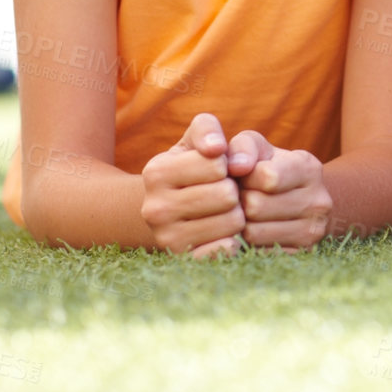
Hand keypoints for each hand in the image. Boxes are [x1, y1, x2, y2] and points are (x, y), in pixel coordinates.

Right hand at [140, 113, 244, 257]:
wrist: (171, 208)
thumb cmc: (193, 166)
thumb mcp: (195, 140)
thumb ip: (207, 130)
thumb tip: (216, 148)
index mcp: (156, 172)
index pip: (218, 165)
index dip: (226, 164)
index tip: (217, 169)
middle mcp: (154, 209)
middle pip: (226, 195)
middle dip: (234, 190)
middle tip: (223, 192)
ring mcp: (166, 239)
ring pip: (232, 223)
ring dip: (237, 214)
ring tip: (223, 211)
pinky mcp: (184, 261)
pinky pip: (226, 250)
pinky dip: (234, 240)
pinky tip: (223, 233)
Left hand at [228, 131, 334, 251]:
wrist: (299, 198)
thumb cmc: (268, 167)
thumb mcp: (258, 148)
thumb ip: (244, 148)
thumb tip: (237, 166)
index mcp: (309, 168)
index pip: (267, 177)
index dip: (245, 176)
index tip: (245, 176)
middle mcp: (319, 201)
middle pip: (257, 207)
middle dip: (240, 201)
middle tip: (242, 197)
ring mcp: (314, 231)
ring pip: (254, 233)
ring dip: (240, 224)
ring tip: (246, 214)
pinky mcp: (302, 254)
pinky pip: (258, 254)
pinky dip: (247, 244)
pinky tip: (253, 230)